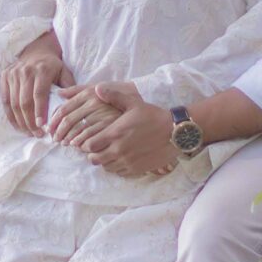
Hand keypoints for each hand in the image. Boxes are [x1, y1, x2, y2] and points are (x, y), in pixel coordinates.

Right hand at [0, 35, 71, 136]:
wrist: (36, 50)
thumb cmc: (53, 66)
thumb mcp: (64, 73)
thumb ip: (69, 88)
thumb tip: (70, 108)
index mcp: (42, 70)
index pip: (39, 94)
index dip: (39, 111)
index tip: (42, 126)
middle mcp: (25, 71)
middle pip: (24, 101)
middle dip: (30, 121)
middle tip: (37, 134)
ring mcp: (13, 74)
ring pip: (14, 103)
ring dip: (21, 121)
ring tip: (29, 133)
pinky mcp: (4, 77)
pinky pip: (5, 100)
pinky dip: (10, 115)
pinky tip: (18, 126)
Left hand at [49, 81, 177, 178]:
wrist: (174, 132)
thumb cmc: (153, 116)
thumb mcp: (133, 103)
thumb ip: (114, 96)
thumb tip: (98, 89)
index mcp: (115, 134)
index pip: (89, 145)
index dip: (87, 143)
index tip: (91, 140)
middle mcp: (119, 150)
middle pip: (94, 159)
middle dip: (94, 154)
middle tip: (100, 147)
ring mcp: (128, 161)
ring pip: (106, 167)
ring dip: (105, 161)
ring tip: (111, 152)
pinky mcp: (137, 169)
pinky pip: (120, 173)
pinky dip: (118, 167)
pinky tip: (123, 158)